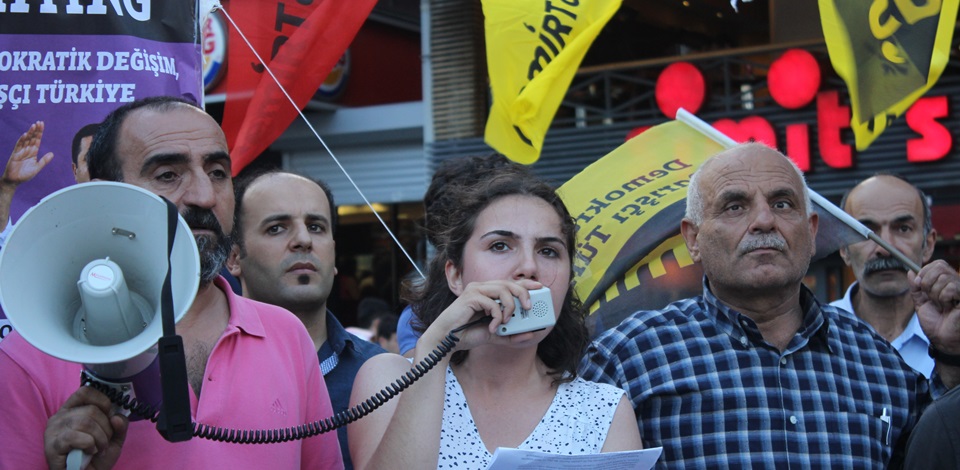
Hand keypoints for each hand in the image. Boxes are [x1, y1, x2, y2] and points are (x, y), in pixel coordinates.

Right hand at [3, 121, 53, 186]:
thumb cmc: (25, 175)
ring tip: (33, 126)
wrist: (14, 180)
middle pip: (32, 138)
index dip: (39, 133)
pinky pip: (18, 146)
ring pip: (26, 140)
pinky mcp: (15, 154)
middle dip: (36, 131)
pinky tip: (25, 135)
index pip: (37, 140)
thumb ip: (44, 161)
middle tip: (39, 122)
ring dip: (30, 133)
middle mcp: (27, 150)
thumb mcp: (37, 167)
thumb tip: (52, 153)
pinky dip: (22, 140)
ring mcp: (21, 151)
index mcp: (33, 152)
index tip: (42, 125)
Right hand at [44, 385, 127, 469]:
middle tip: (104, 442)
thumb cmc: (95, 457)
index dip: (102, 401)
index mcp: (73, 410)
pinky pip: (74, 436)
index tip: (109, 415)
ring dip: (99, 438)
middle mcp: (60, 417)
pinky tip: (89, 452)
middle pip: (90, 410)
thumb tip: (117, 417)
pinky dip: (88, 444)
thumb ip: (119, 425)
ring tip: (98, 448)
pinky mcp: (52, 445)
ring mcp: (53, 430)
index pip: (85, 392)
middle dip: (106, 428)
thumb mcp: (113, 438)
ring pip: (84, 422)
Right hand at [420, 279, 542, 352]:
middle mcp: (482, 287)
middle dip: (523, 293)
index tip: (540, 288)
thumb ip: (510, 335)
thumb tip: (529, 334)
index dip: (526, 284)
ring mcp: (475, 290)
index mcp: (488, 293)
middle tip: (528, 308)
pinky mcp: (470, 297)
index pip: (510, 284)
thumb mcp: (494, 335)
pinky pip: (491, 302)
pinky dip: (496, 316)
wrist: (446, 340)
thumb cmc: (466, 334)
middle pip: (509, 283)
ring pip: (503, 289)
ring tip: (507, 320)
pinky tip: (492, 327)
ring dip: (509, 306)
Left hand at [911, 260, 959, 354]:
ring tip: (942, 306)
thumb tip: (910, 271)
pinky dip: (943, 298)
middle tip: (932, 299)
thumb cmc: (935, 323)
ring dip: (935, 295)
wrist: (942, 340)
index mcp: (947, 283)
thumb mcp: (921, 303)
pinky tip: (949, 308)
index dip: (925, 272)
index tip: (919, 285)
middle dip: (927, 284)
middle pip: (939, 267)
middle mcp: (958, 284)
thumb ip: (916, 288)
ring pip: (943, 278)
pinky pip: (950, 288)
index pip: (938, 264)